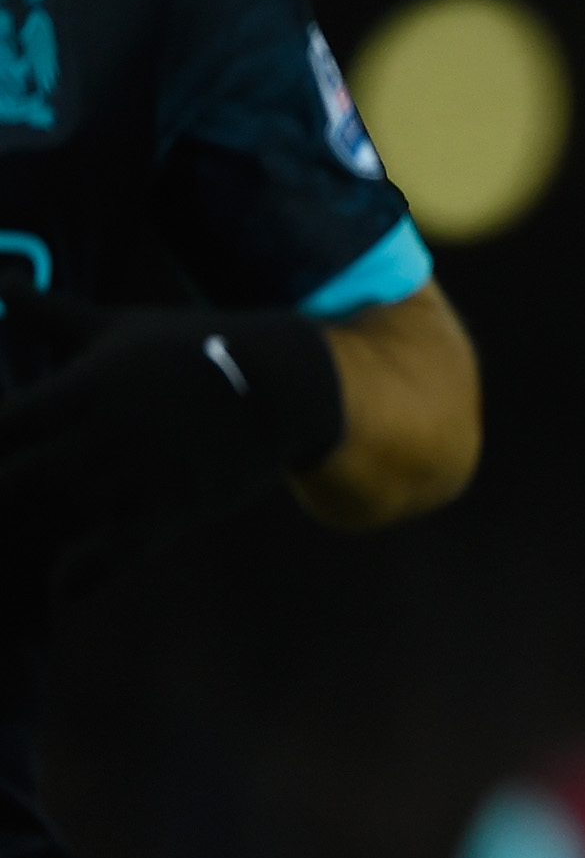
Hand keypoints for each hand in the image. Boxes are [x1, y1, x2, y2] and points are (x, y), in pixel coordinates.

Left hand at [0, 278, 344, 597]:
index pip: (2, 424)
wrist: (283, 382)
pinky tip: (64, 578)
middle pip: (13, 482)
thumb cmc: (191, 347)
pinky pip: (113, 556)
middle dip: (0, 496)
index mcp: (83, 386)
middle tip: (6, 503)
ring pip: (56, 524)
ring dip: (26, 542)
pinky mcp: (174, 508)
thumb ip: (48, 312)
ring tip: (17, 552)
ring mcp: (139, 474)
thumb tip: (1, 278)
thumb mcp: (118, 325)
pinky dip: (79, 576)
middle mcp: (105, 432)